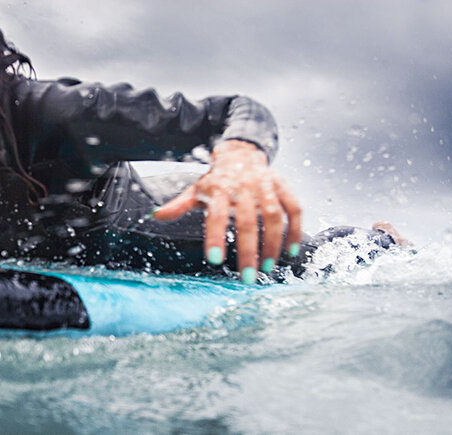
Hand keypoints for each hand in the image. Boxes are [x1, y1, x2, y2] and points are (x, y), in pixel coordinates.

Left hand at [151, 140, 301, 282]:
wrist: (241, 152)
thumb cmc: (216, 179)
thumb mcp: (196, 190)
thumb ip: (179, 205)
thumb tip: (156, 215)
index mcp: (218, 189)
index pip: (215, 215)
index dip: (215, 237)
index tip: (215, 261)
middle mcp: (243, 186)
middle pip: (246, 220)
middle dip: (248, 250)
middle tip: (248, 278)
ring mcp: (265, 185)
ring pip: (274, 216)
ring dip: (273, 244)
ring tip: (268, 268)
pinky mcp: (283, 186)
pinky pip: (294, 208)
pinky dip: (295, 230)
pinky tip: (292, 252)